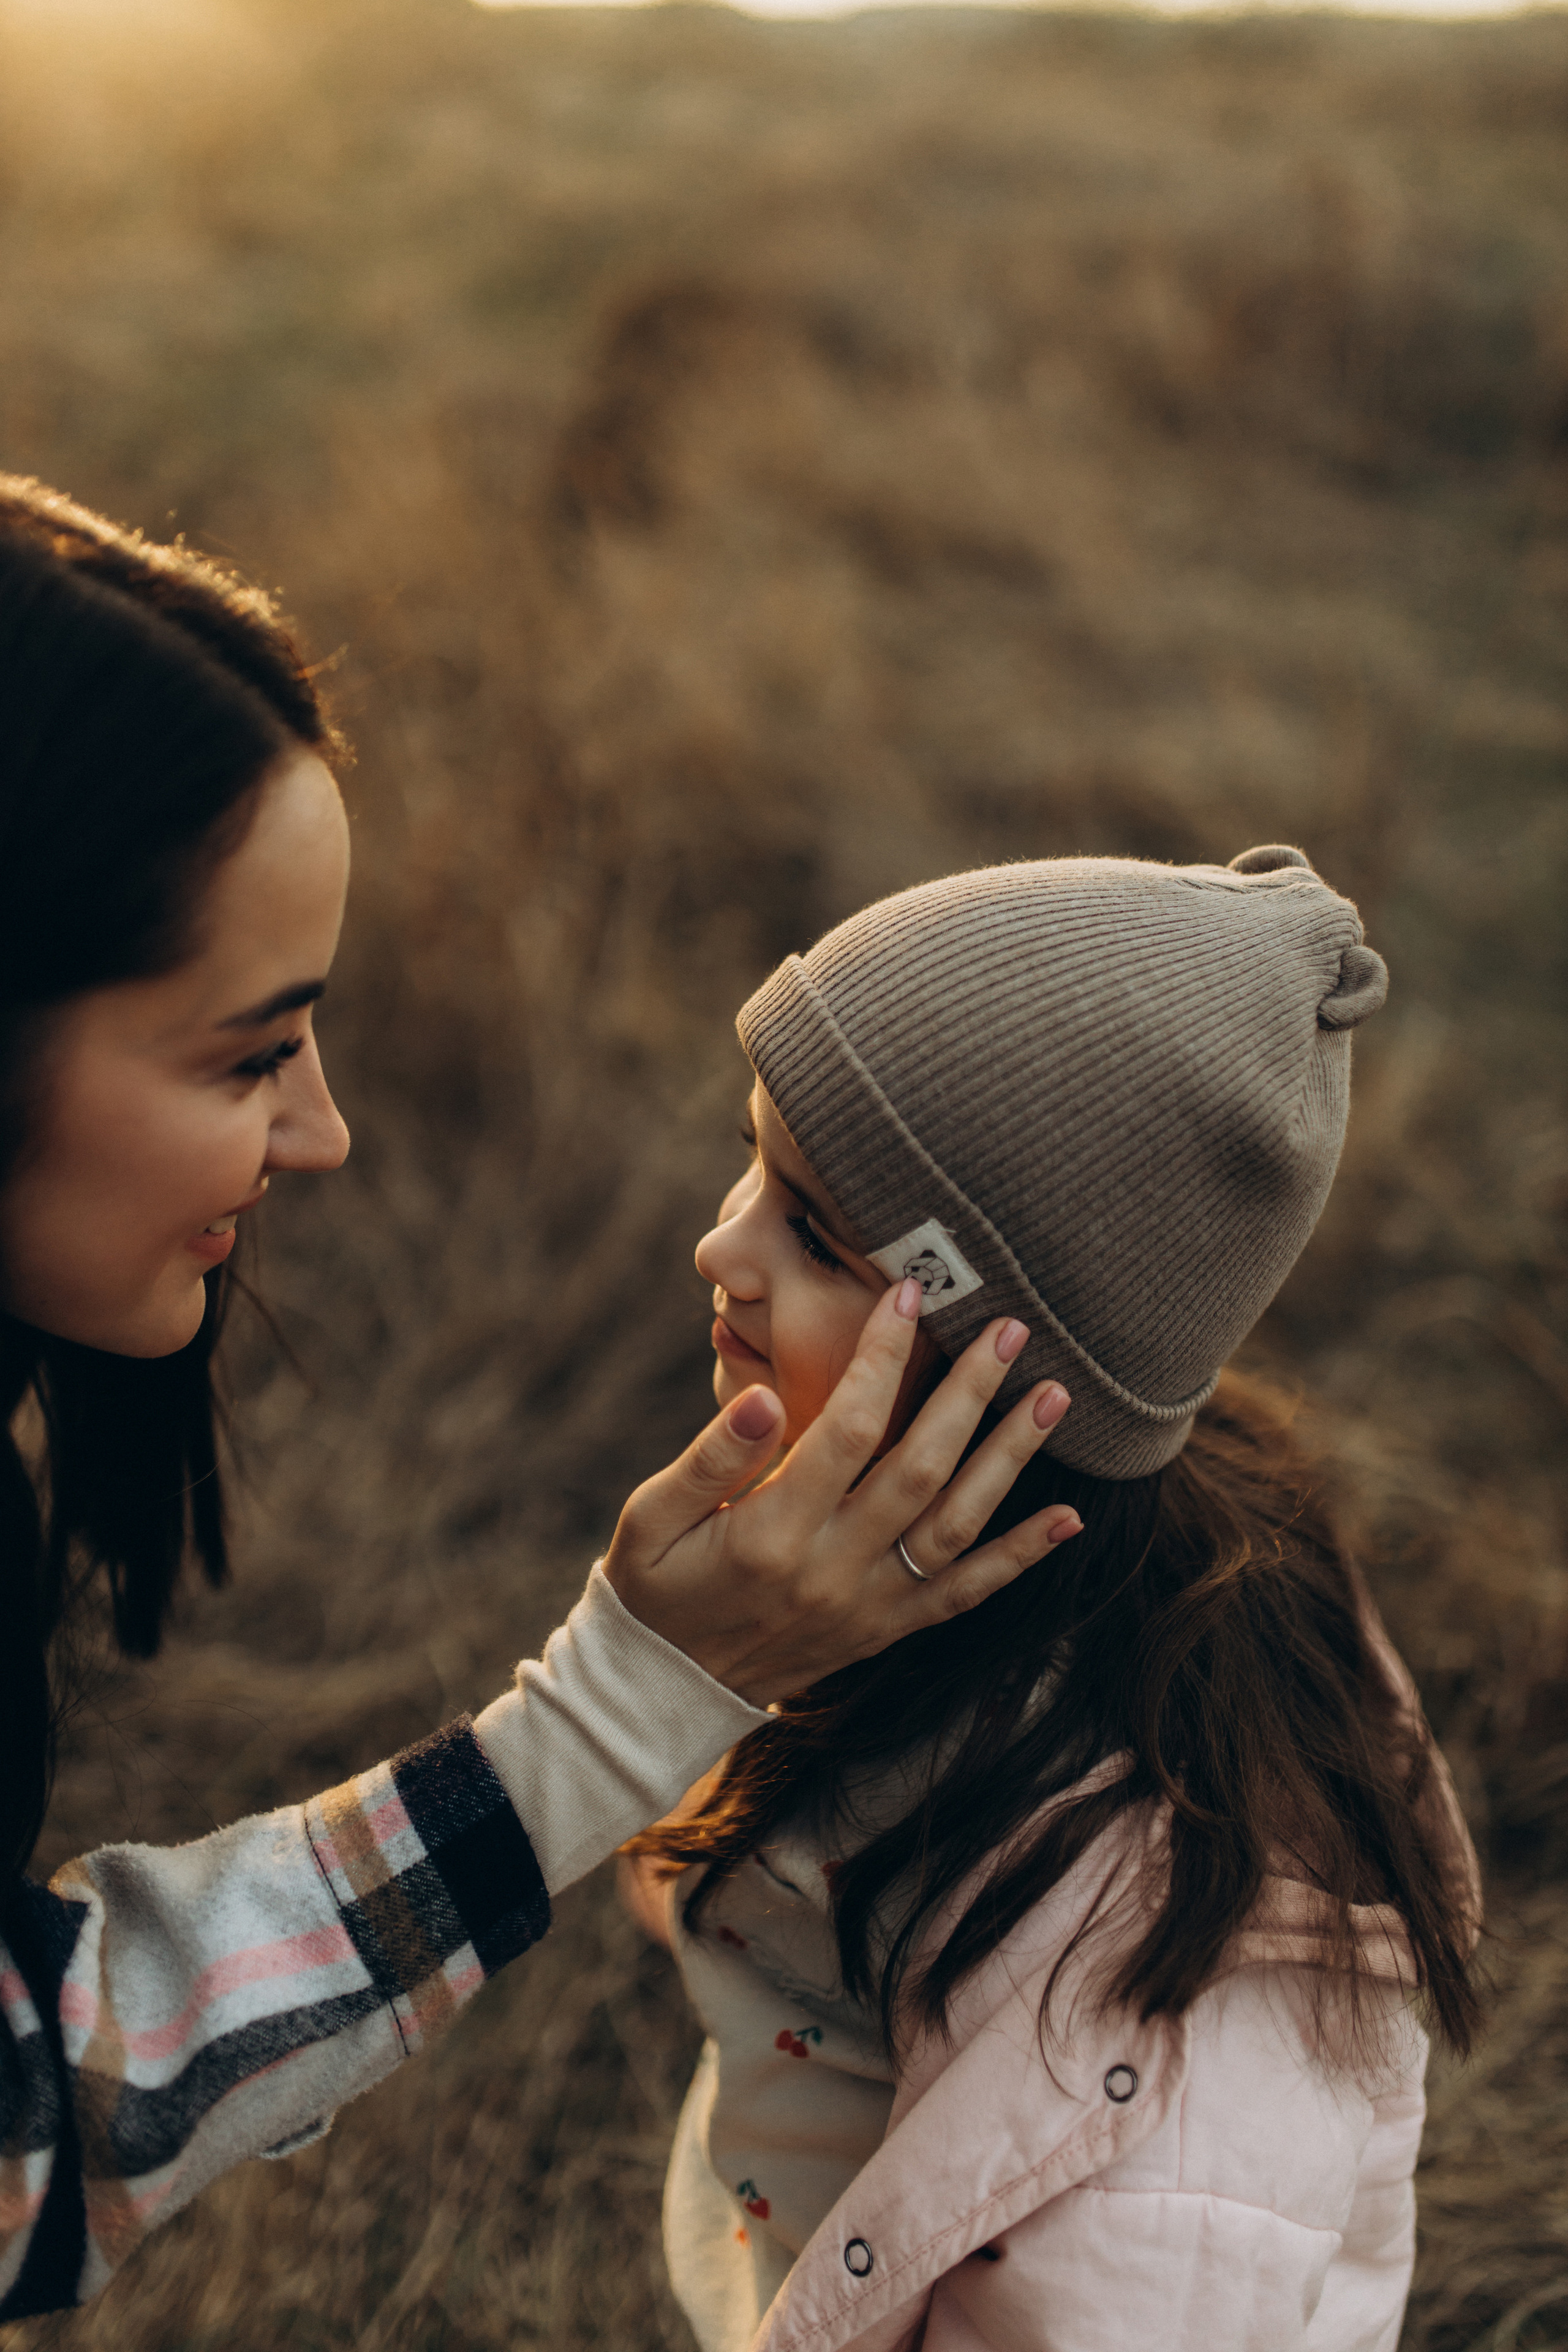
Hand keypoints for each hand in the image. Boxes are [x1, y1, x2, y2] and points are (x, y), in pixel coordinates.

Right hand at [601, 1280, 1080, 1704]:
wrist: (666, 1688)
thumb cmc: (655, 1584)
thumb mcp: (652, 1516)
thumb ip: (710, 1457)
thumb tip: (762, 1394)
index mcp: (770, 1532)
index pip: (842, 1429)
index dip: (880, 1359)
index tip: (908, 1296)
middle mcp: (831, 1570)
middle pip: (919, 1469)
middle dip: (970, 1393)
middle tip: (1010, 1328)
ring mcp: (869, 1604)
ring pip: (957, 1525)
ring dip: (1010, 1459)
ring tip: (1055, 1397)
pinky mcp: (888, 1627)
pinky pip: (965, 1594)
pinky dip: (1020, 1557)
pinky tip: (1069, 1519)